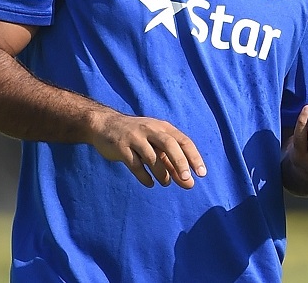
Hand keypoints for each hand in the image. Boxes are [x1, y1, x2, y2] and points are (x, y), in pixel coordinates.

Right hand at [89, 111, 206, 188]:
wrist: (105, 124)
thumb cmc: (138, 137)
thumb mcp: (156, 145)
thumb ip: (171, 163)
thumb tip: (188, 183)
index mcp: (163, 127)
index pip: (183, 141)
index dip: (194, 157)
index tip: (202, 174)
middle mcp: (150, 130)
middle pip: (169, 145)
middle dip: (180, 162)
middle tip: (187, 179)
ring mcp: (135, 137)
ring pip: (151, 156)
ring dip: (161, 172)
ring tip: (166, 183)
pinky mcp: (121, 147)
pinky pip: (134, 164)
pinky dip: (144, 176)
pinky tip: (150, 183)